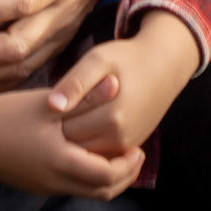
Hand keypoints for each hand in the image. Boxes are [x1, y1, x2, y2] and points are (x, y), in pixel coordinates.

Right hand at [0, 89, 144, 200]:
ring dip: (105, 178)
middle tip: (134, 157)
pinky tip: (84, 155)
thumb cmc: (6, 114)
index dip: (128, 165)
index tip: (139, 148)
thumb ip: (84, 96)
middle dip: (123, 177)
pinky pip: (69, 187)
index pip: (108, 177)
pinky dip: (86, 177)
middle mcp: (56, 182)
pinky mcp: (32, 184)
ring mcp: (43, 186)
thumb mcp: (47, 102)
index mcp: (62, 164)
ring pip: (86, 192)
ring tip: (113, 155)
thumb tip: (117, 84)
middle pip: (101, 192)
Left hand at [50, 11, 200, 157]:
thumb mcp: (98, 60)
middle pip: (74, 144)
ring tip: (68, 111)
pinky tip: (84, 118)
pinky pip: (100, 151)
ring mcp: (127, 146)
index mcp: (111, 118)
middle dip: (60, 129)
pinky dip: (88, 139)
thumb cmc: (126, 58)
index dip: (51, 116)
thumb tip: (51, 105)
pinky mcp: (130, 146)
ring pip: (86, 150)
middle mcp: (121, 139)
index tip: (47, 100)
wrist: (163, 66)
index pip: (65, 129)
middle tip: (54, 106)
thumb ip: (75, 83)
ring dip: (73, 136)